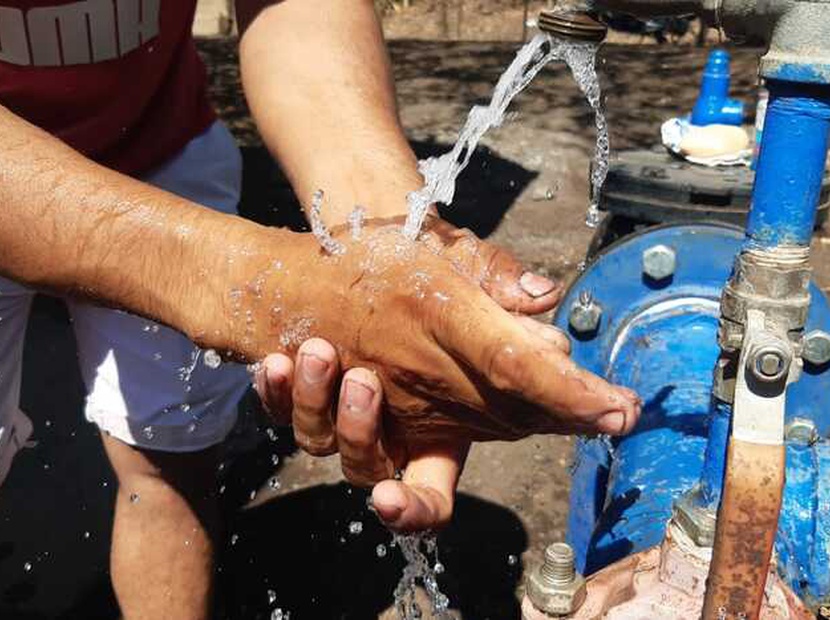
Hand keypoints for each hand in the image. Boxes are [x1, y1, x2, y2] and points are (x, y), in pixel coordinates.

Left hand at [246, 219, 638, 529]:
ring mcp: (339, 411)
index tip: (391, 502)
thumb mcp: (473, 271)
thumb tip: (542, 296)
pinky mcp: (301, 390)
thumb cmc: (434, 267)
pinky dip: (276, 391)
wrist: (374, 240)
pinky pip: (280, 408)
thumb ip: (505, 292)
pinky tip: (277, 361)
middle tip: (362, 382)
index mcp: (441, 426)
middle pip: (368, 471)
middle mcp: (389, 428)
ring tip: (317, 352)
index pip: (431, 492)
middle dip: (358, 436)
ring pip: (319, 440)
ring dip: (313, 403)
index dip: (414, 511)